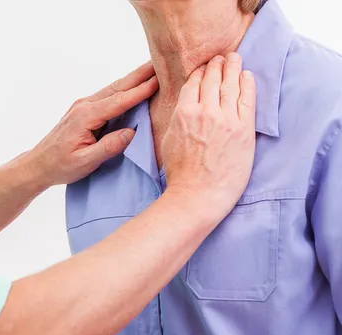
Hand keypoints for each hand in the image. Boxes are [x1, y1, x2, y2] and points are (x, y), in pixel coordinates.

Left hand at [24, 63, 158, 187]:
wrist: (39, 164)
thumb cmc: (60, 165)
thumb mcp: (85, 161)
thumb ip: (108, 147)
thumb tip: (131, 133)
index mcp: (86, 116)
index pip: (119, 101)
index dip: (140, 90)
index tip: (159, 80)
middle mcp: (84, 106)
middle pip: (117, 87)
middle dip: (140, 75)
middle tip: (160, 62)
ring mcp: (83, 106)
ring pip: (113, 88)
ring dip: (133, 78)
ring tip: (151, 69)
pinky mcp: (84, 110)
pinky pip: (107, 95)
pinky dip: (123, 88)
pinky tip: (133, 85)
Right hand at [161, 53, 256, 216]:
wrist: (196, 195)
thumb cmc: (180, 174)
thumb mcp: (168, 140)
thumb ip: (177, 119)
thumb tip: (184, 107)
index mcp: (183, 113)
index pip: (194, 83)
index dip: (200, 72)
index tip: (204, 67)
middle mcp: (204, 111)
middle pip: (213, 79)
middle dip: (217, 64)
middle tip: (221, 57)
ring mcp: (226, 119)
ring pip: (230, 84)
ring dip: (232, 67)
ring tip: (234, 58)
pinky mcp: (243, 129)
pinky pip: (247, 99)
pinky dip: (247, 83)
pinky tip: (247, 76)